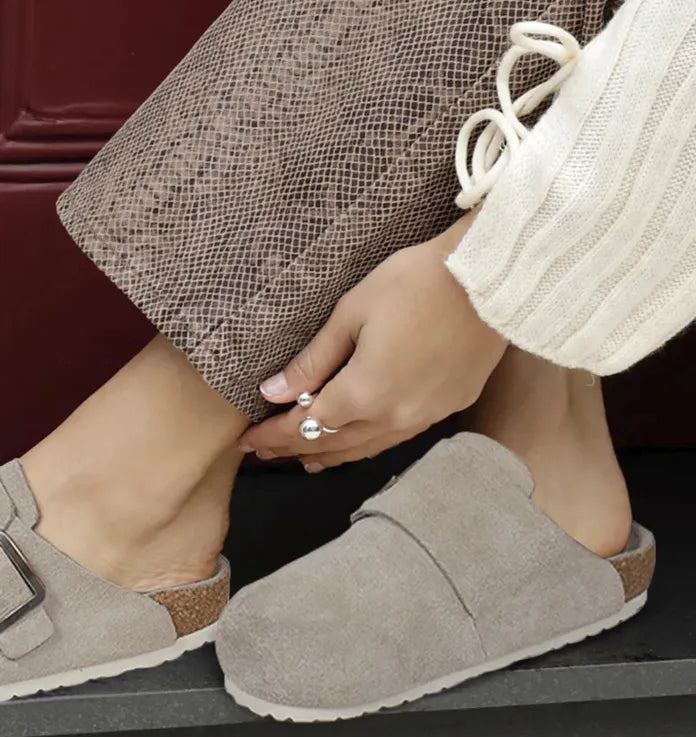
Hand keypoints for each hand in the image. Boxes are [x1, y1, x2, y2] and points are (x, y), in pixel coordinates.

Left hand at [239, 215, 506, 469]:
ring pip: (367, 447)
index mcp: (364, 394)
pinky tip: (358, 441)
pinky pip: (397, 436)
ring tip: (304, 458)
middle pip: (334, 444)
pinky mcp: (449, 406)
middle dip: (294, 449)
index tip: (247, 442)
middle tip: (265, 453)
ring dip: (331, 454)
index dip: (273, 436)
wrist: (490, 278)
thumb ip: (312, 361)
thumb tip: (273, 393)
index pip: (305, 426)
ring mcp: (425, 415)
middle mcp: (394, 416)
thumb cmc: (414, 283)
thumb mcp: (351, 314)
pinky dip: (368, 443)